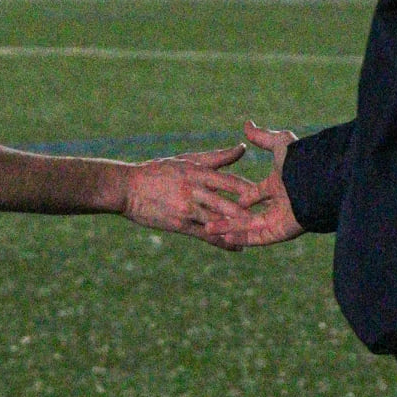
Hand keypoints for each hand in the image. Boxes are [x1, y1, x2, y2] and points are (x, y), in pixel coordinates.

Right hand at [122, 145, 262, 248]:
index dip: (248, 188)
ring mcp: (186, 209)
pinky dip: (222, 242)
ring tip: (257, 235)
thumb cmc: (158, 171)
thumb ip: (216, 158)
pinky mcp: (179, 224)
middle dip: (248, 212)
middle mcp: (193, 190)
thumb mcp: (187, 160)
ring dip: (238, 229)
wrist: (127, 188)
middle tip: (269, 216)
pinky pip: (205, 236)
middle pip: (226, 202)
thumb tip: (242, 148)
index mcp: (196, 172)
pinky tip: (237, 247)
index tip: (267, 192)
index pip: (229, 181)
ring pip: (217, 221)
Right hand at [199, 122, 306, 247]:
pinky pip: (258, 237)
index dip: (242, 195)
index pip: (256, 193)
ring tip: (208, 229)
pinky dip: (241, 238)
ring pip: (249, 227)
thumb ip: (262, 137)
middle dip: (230, 214)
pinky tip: (224, 237)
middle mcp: (279, 204)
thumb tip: (247, 124)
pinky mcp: (280, 232)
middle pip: (250, 212)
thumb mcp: (279, 144)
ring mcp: (279, 220)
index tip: (224, 196)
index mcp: (279, 186)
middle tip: (209, 215)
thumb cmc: (301, 161)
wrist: (317, 181)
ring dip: (229, 228)